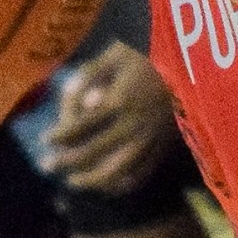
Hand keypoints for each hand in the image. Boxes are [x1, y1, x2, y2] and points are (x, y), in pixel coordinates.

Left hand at [44, 41, 178, 192]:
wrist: (193, 62)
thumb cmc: (149, 52)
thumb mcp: (115, 54)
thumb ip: (89, 76)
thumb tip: (72, 101)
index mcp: (120, 100)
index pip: (81, 126)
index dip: (59, 135)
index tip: (44, 139)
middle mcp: (134, 125)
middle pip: (94, 152)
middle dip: (66, 161)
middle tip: (47, 166)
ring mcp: (151, 140)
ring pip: (117, 171)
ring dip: (92, 180)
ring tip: (74, 181)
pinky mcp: (164, 147)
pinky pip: (142, 173)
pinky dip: (122, 184)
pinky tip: (107, 185)